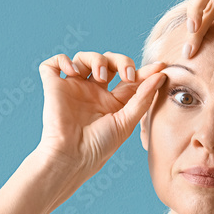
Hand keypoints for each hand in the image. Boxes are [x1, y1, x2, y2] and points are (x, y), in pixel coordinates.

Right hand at [36, 51, 167, 174]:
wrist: (73, 156)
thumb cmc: (100, 146)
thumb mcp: (127, 121)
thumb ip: (143, 98)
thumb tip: (160, 76)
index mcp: (112, 101)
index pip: (129, 78)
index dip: (143, 70)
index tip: (160, 67)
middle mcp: (93, 91)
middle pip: (108, 61)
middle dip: (121, 61)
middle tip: (127, 76)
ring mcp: (73, 87)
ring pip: (84, 57)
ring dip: (96, 59)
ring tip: (101, 77)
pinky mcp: (54, 86)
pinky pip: (53, 63)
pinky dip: (63, 60)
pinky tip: (73, 72)